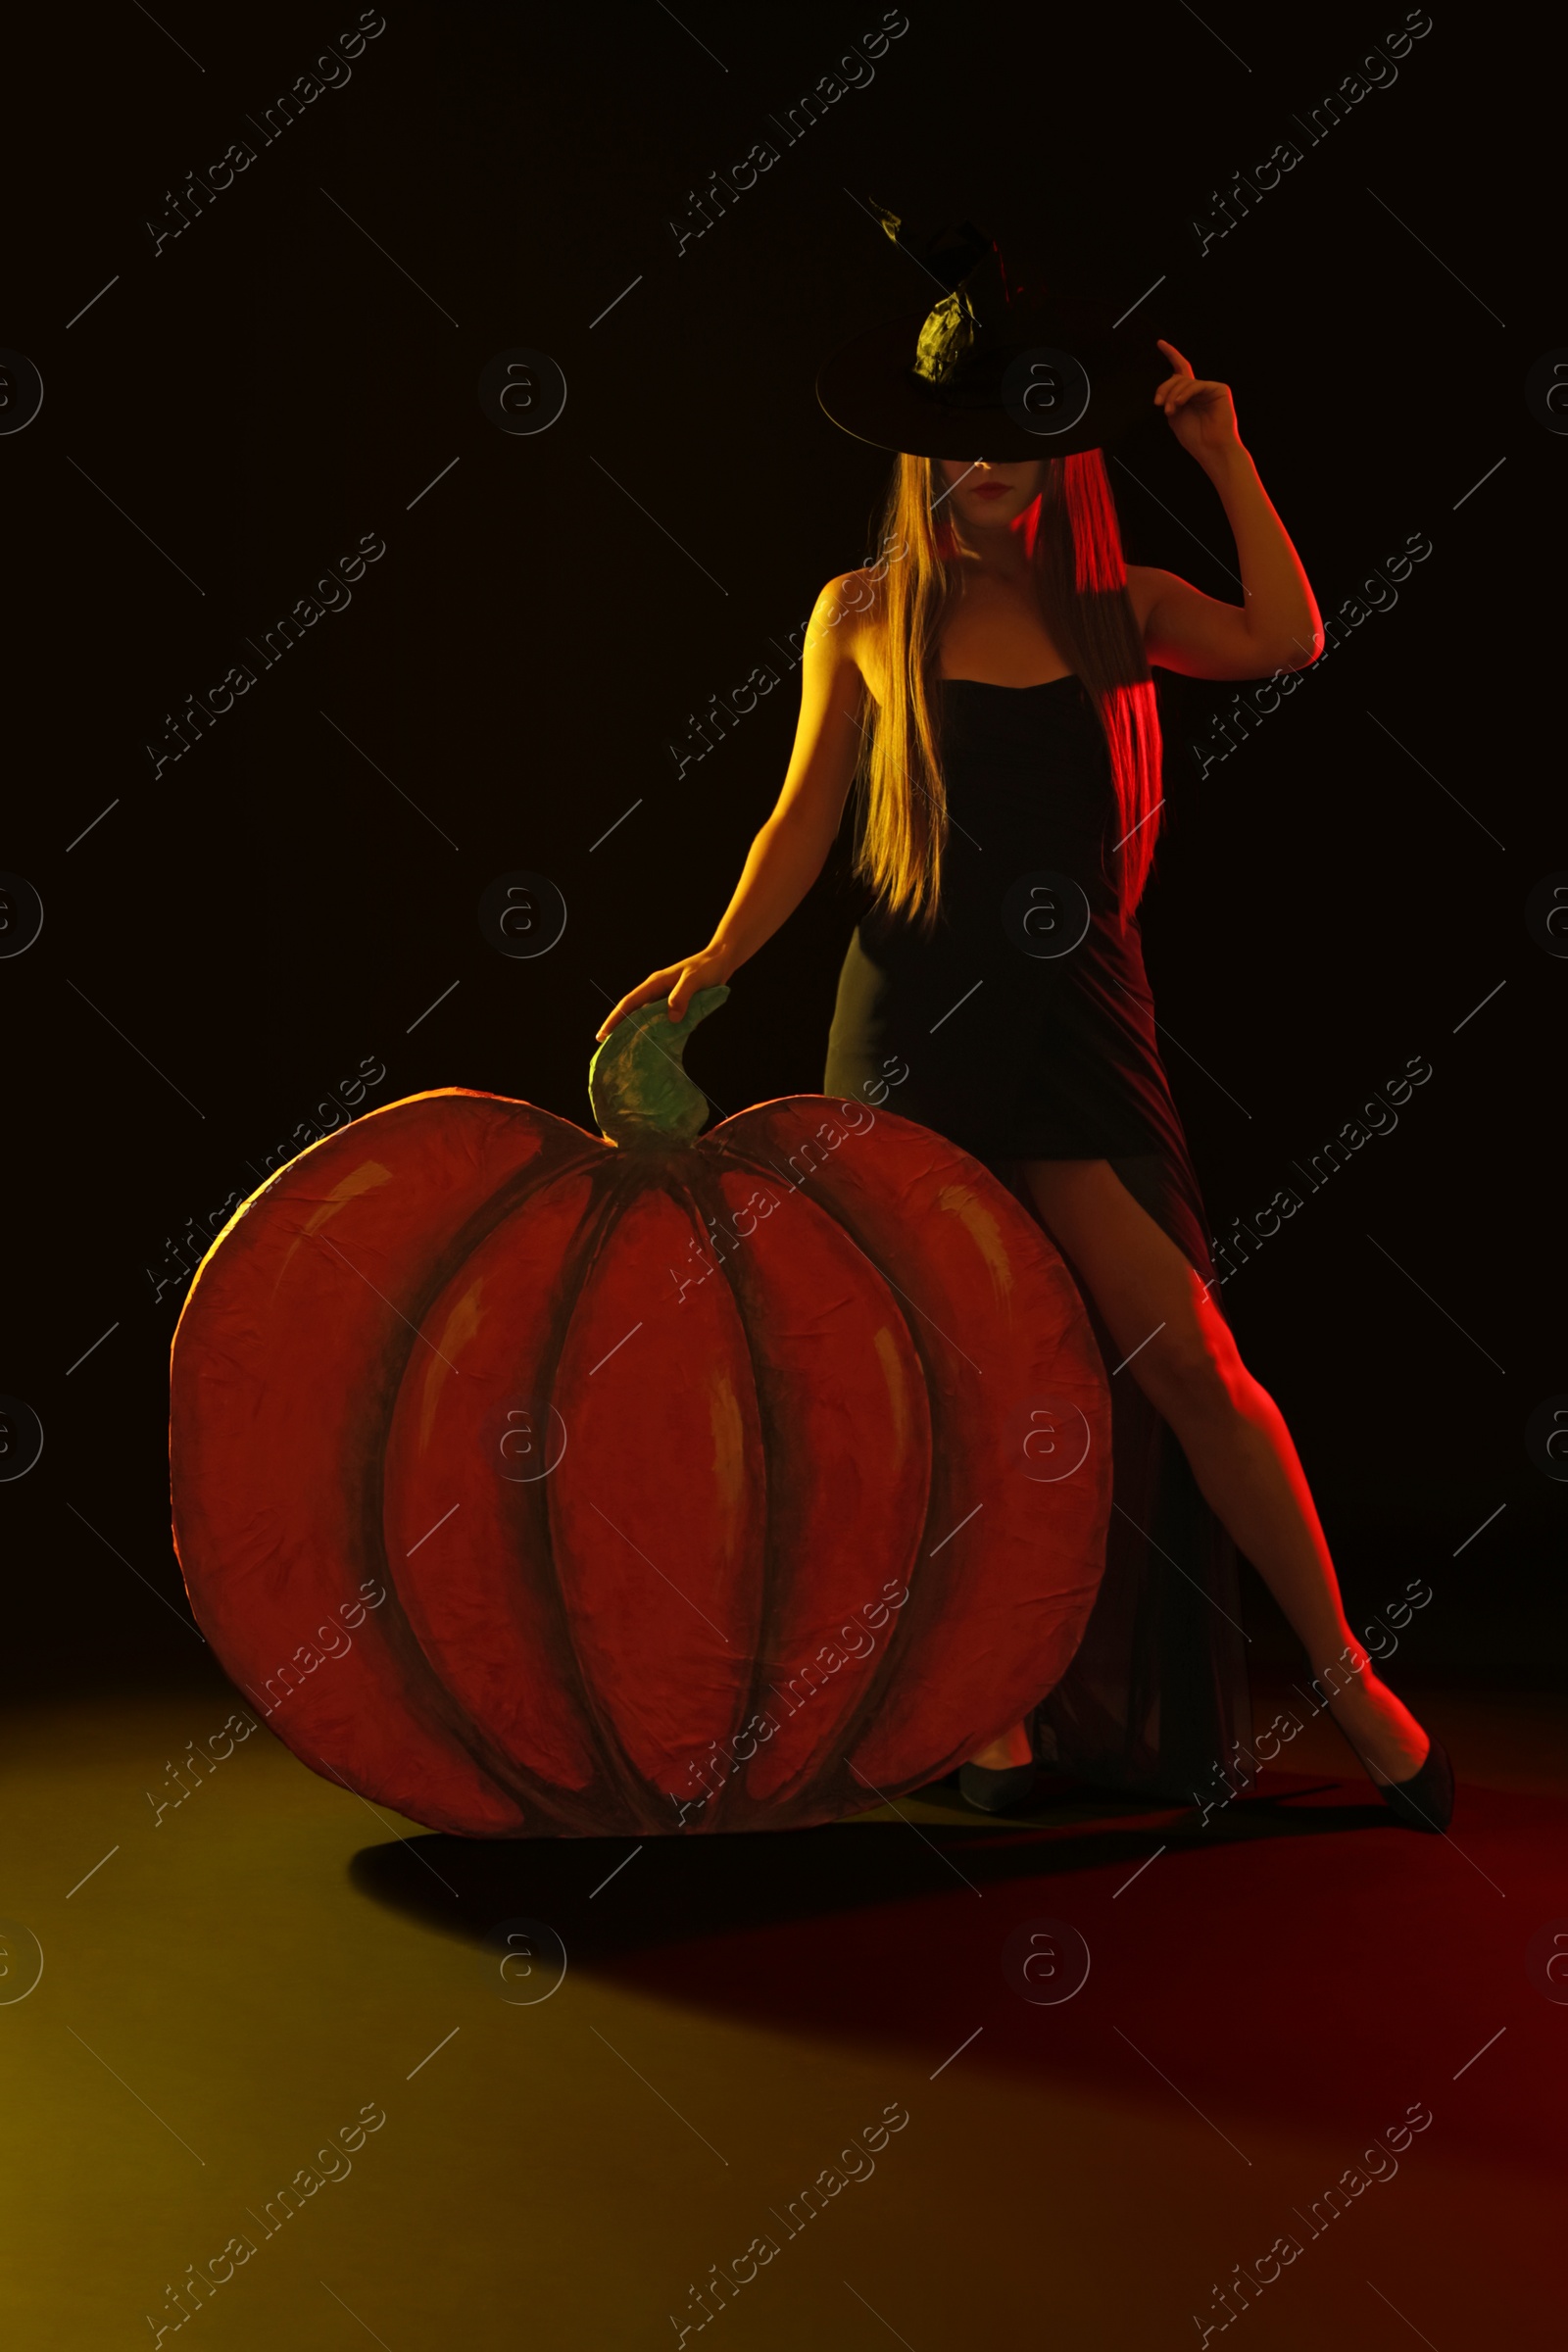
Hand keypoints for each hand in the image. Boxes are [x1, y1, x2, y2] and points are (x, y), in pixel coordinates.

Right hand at [594, 947, 733, 1042]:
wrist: (721, 960)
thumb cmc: (707, 968)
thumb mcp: (694, 981)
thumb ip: (682, 997)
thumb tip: (671, 1018)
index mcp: (655, 984)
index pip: (629, 1003)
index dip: (615, 1019)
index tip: (603, 1034)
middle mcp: (656, 991)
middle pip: (632, 1011)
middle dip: (619, 1027)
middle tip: (608, 1047)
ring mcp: (665, 997)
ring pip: (646, 1016)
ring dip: (636, 1030)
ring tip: (627, 1049)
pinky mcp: (676, 1004)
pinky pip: (660, 1019)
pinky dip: (654, 1031)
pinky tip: (653, 1044)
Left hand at [1153, 339, 1241, 463]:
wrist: (1211, 450)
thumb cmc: (1195, 438)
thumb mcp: (1175, 417)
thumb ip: (1170, 399)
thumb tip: (1164, 390)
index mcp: (1190, 395)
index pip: (1180, 371)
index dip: (1171, 355)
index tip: (1160, 343)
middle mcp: (1200, 389)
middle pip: (1178, 377)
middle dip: (1164, 388)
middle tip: (1158, 403)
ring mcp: (1210, 388)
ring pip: (1185, 381)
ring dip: (1172, 395)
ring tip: (1169, 410)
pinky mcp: (1220, 389)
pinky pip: (1197, 385)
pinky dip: (1185, 393)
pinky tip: (1178, 404)